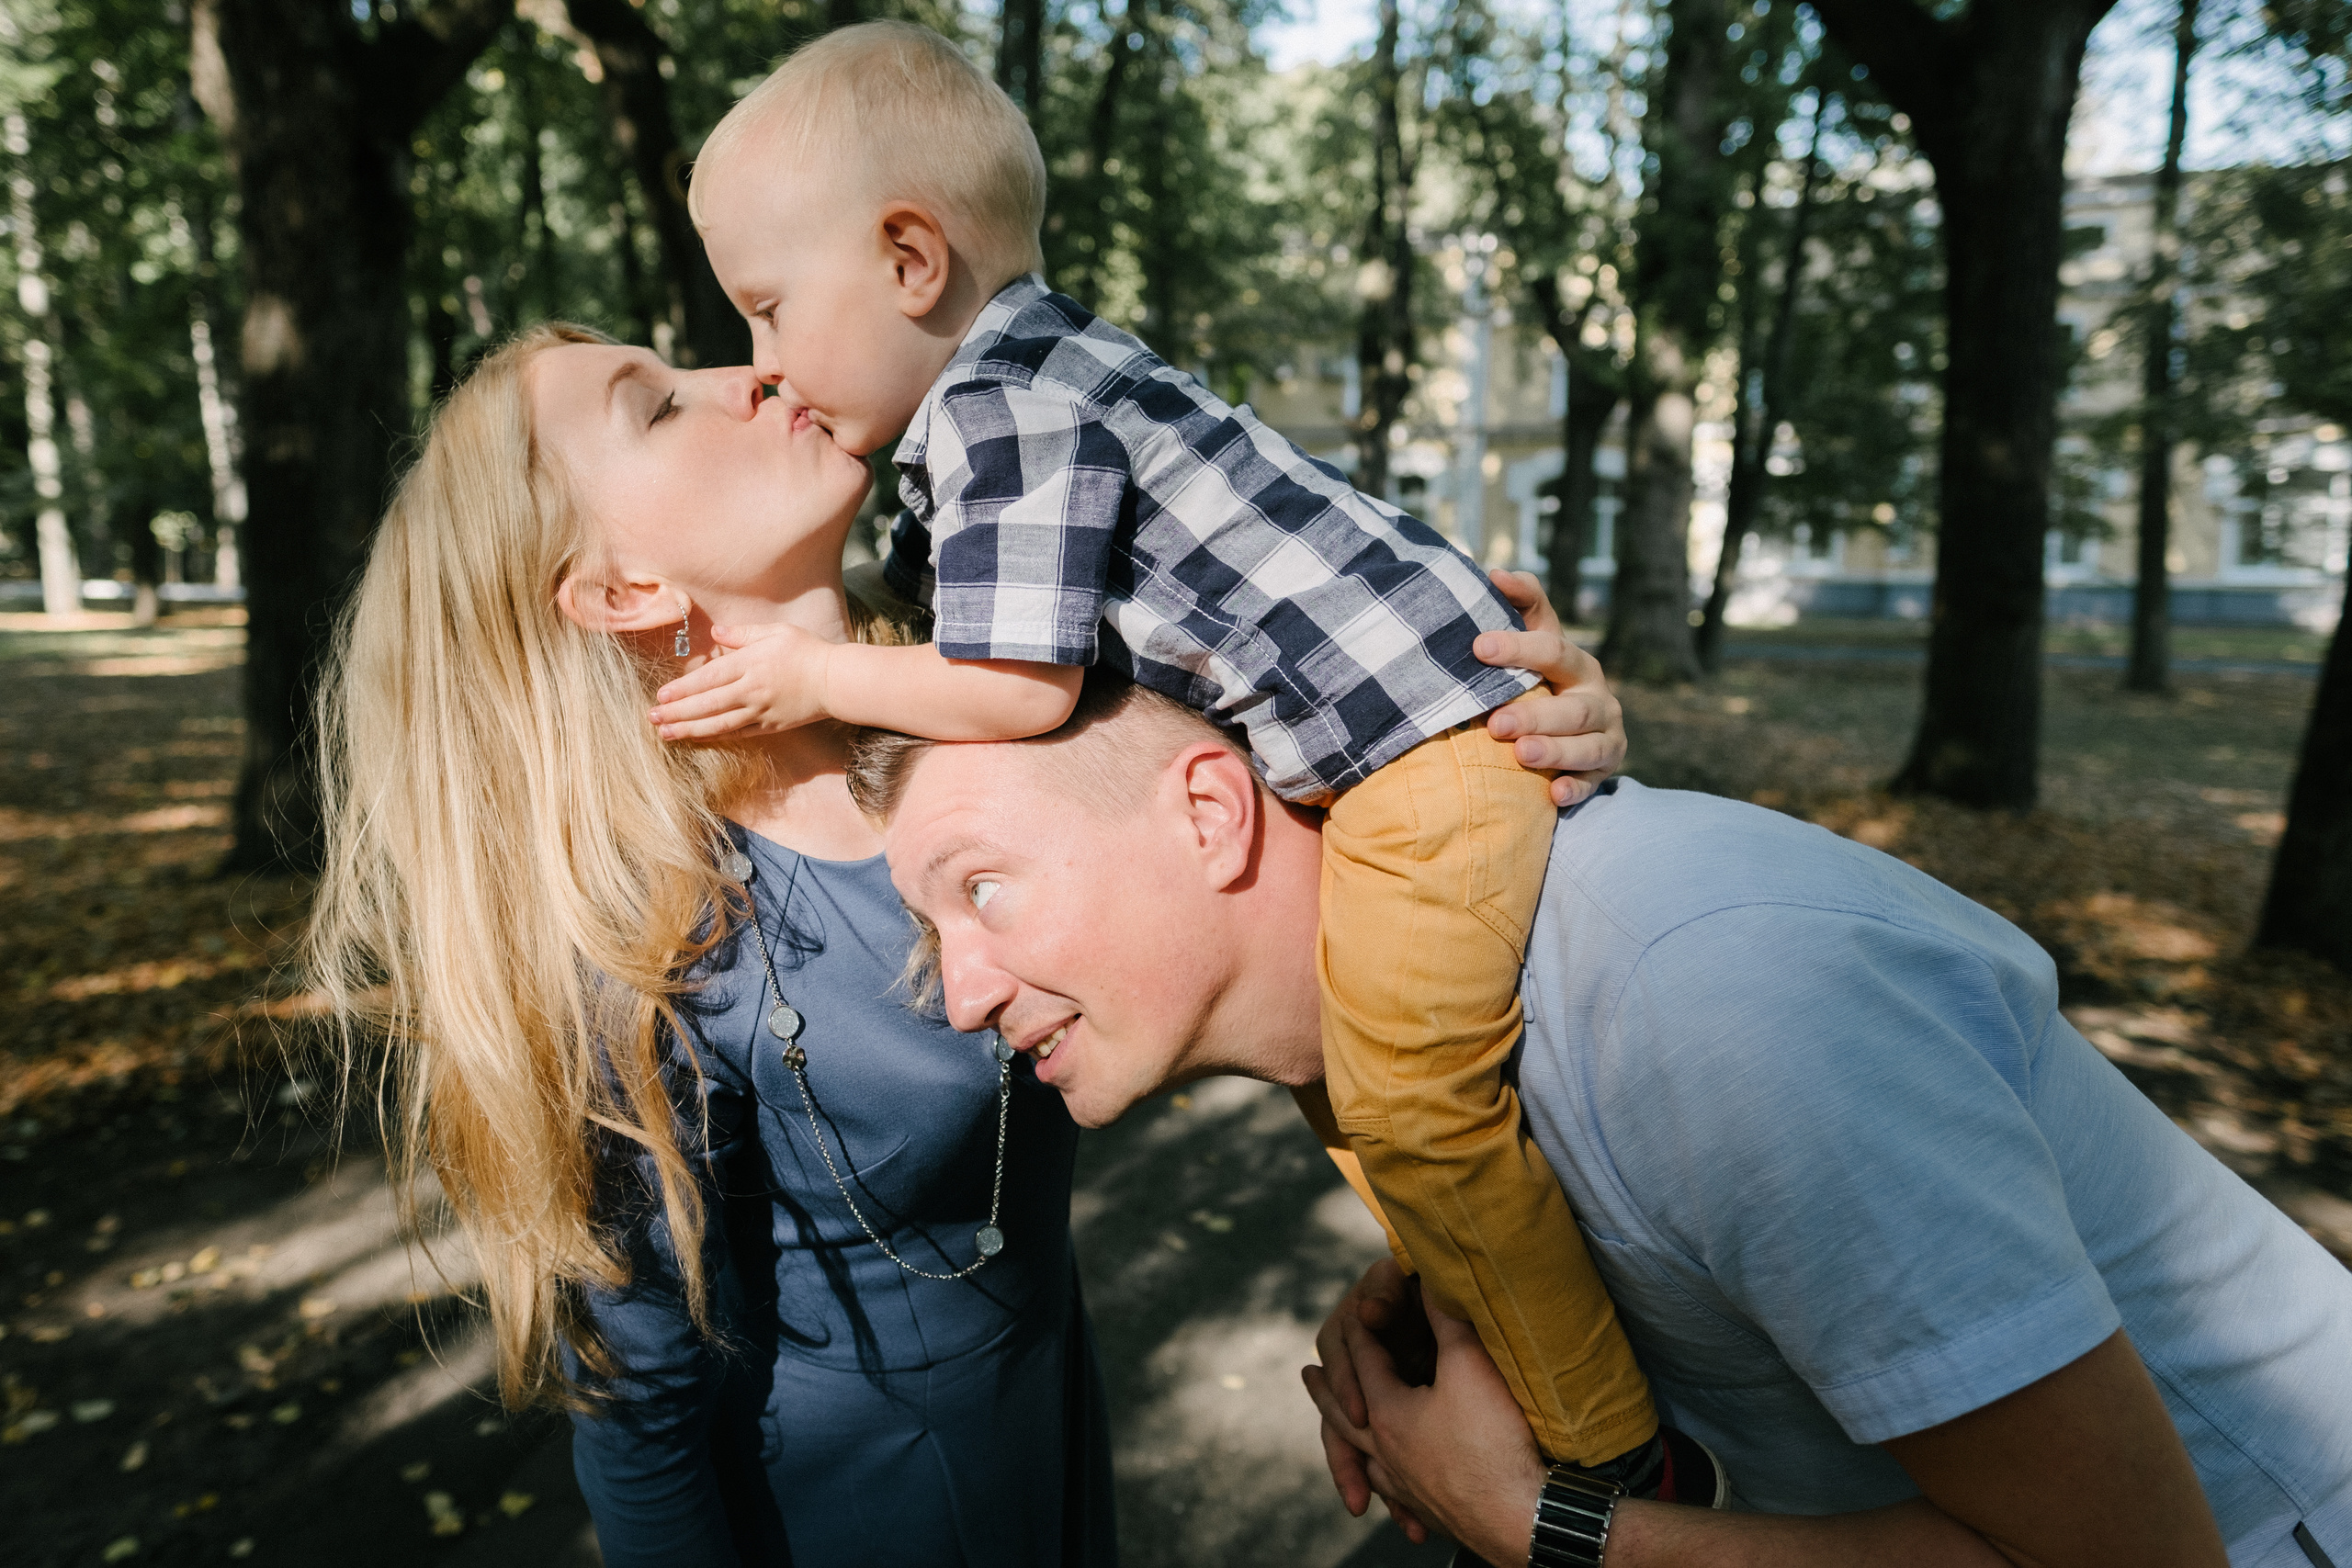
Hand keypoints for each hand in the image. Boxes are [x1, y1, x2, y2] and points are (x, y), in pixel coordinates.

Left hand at [649, 621, 831, 740]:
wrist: (836, 681)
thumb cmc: (807, 651)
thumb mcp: (775, 632)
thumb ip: (742, 633)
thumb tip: (716, 632)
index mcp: (750, 664)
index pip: (708, 679)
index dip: (682, 689)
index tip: (661, 695)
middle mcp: (751, 690)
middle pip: (707, 704)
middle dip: (677, 712)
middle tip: (652, 717)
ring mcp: (760, 711)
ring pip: (718, 724)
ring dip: (689, 729)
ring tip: (666, 734)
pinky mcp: (770, 726)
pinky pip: (737, 733)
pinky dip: (714, 736)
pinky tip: (697, 737)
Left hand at [1309, 1293, 1547, 1566]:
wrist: (1522, 1516)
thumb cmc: (1494, 1440)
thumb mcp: (1469, 1366)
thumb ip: (1447, 1321)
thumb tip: (1432, 1282)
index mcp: (1386, 1412)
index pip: (1365, 1360)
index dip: (1362, 1330)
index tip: (1355, 1310)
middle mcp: (1385, 1451)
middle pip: (1345, 1413)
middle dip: (1328, 1389)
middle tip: (1308, 1374)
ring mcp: (1405, 1486)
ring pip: (1365, 1459)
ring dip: (1347, 1442)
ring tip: (1341, 1436)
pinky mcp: (1430, 1512)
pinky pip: (1393, 1493)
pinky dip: (1381, 1482)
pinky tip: (1388, 1486)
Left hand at [1473, 569, 1624, 805]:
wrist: (1568, 727)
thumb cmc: (1540, 676)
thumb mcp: (1534, 637)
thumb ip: (1520, 603)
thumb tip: (1494, 573)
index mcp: (1576, 664)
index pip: (1552, 649)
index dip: (1518, 647)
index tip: (1478, 646)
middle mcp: (1597, 699)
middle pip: (1573, 708)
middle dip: (1536, 715)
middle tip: (1497, 724)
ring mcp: (1605, 737)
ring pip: (1588, 746)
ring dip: (1556, 752)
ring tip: (1522, 755)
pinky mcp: (1603, 771)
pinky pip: (1593, 783)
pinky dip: (1576, 789)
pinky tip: (1554, 795)